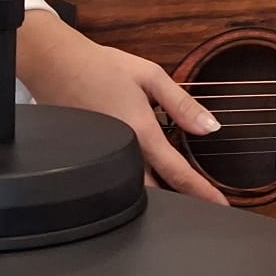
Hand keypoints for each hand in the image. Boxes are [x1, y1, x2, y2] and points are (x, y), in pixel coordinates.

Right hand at [8, 10, 229, 205]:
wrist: (54, 64)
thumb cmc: (101, 66)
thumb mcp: (151, 76)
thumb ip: (182, 104)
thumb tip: (210, 127)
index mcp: (141, 132)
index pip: (177, 172)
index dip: (202, 193)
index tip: (221, 207)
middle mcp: (122, 151)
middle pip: (155, 192)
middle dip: (181, 205)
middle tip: (204, 211)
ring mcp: (102, 158)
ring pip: (133, 190)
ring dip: (159, 199)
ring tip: (182, 201)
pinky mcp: (89, 157)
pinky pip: (116, 179)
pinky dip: (135, 186)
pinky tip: (149, 181)